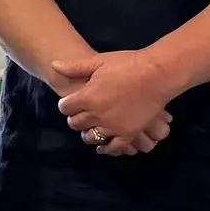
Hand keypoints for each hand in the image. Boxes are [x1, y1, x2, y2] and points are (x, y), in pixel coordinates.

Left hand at [57, 50, 180, 151]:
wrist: (156, 74)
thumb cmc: (127, 64)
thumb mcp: (99, 61)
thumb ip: (75, 67)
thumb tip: (54, 65)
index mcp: (86, 97)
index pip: (64, 107)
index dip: (66, 104)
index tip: (70, 102)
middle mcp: (96, 115)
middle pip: (75, 123)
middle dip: (75, 118)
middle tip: (79, 114)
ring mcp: (112, 127)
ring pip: (90, 137)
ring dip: (88, 133)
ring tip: (90, 128)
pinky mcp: (128, 134)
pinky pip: (113, 147)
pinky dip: (106, 148)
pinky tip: (102, 146)